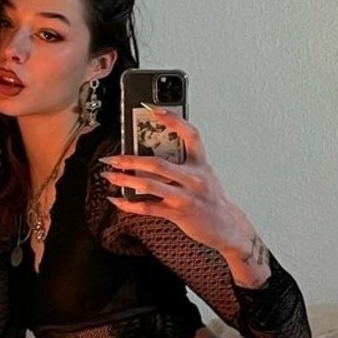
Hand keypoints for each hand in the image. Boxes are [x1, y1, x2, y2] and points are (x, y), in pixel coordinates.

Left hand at [99, 109, 256, 256]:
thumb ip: (184, 164)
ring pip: (149, 185)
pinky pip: (148, 208)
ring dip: (125, 180)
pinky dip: (129, 205)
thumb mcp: (204, 176)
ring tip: (109, 176)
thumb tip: (152, 157)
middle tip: (112, 158)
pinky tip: (118, 201)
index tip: (153, 110)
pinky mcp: (178, 213)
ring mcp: (186, 196)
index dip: (174, 120)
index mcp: (201, 164)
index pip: (190, 135)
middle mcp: (194, 178)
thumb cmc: (212, 200)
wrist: (227, 227)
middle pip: (158, 163)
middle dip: (130, 160)